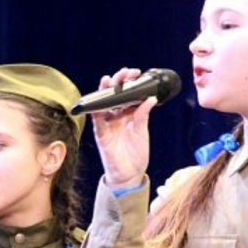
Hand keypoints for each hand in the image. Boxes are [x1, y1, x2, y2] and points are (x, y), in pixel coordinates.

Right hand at [90, 67, 157, 187]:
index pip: (127, 95)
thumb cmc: (136, 155)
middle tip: (125, 73)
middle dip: (118, 82)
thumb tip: (150, 98)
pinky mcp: (101, 133)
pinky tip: (100, 100)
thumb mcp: (142, 131)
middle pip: (114, 96)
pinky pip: (97, 119)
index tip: (136, 73)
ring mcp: (107, 124)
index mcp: (128, 115)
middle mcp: (117, 117)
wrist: (129, 174)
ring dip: (105, 91)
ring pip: (104, 104)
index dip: (130, 83)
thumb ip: (143, 115)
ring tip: (109, 80)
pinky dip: (97, 109)